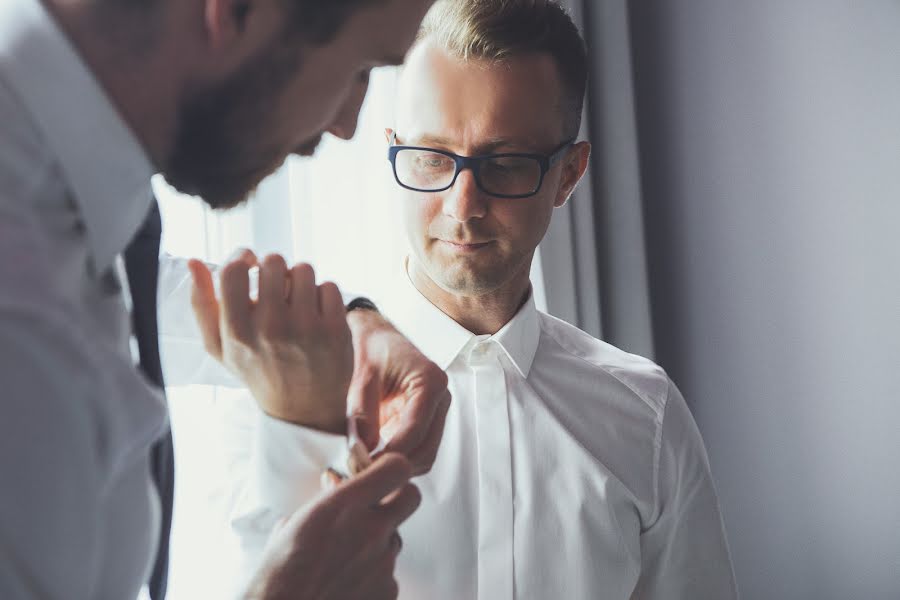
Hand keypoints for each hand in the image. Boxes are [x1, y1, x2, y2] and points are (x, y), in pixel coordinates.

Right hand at [189, 250, 352, 433]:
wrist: (302, 409)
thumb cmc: (257, 368)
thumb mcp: (220, 346)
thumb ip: (202, 304)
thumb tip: (194, 261)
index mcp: (237, 330)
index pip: (233, 268)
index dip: (243, 256)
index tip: (250, 264)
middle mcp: (271, 327)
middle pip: (273, 261)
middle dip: (275, 269)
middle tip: (277, 289)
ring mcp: (306, 328)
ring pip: (304, 269)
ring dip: (301, 280)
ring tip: (297, 302)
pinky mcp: (335, 329)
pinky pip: (329, 285)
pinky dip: (323, 296)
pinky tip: (316, 315)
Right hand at [245, 453, 419, 599]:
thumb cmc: (279, 573)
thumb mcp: (293, 523)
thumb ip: (326, 501)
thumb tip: (336, 486)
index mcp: (344, 506)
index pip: (397, 467)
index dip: (392, 467)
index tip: (380, 472)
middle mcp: (371, 530)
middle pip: (412, 497)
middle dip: (398, 497)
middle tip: (379, 506)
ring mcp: (383, 562)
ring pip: (395, 538)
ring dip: (378, 542)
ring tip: (345, 557)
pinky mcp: (388, 590)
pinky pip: (389, 572)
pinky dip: (373, 575)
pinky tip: (348, 581)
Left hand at [346, 309, 450, 475]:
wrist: (380, 339)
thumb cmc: (374, 351)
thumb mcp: (363, 377)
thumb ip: (362, 411)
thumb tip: (363, 449)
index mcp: (431, 381)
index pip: (415, 429)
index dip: (391, 453)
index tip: (365, 466)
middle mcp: (442, 399)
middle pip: (426, 449)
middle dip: (396, 466)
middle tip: (363, 474)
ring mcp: (438, 413)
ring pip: (425, 456)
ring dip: (398, 467)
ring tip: (366, 470)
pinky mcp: (428, 423)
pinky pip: (418, 451)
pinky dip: (399, 461)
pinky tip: (374, 461)